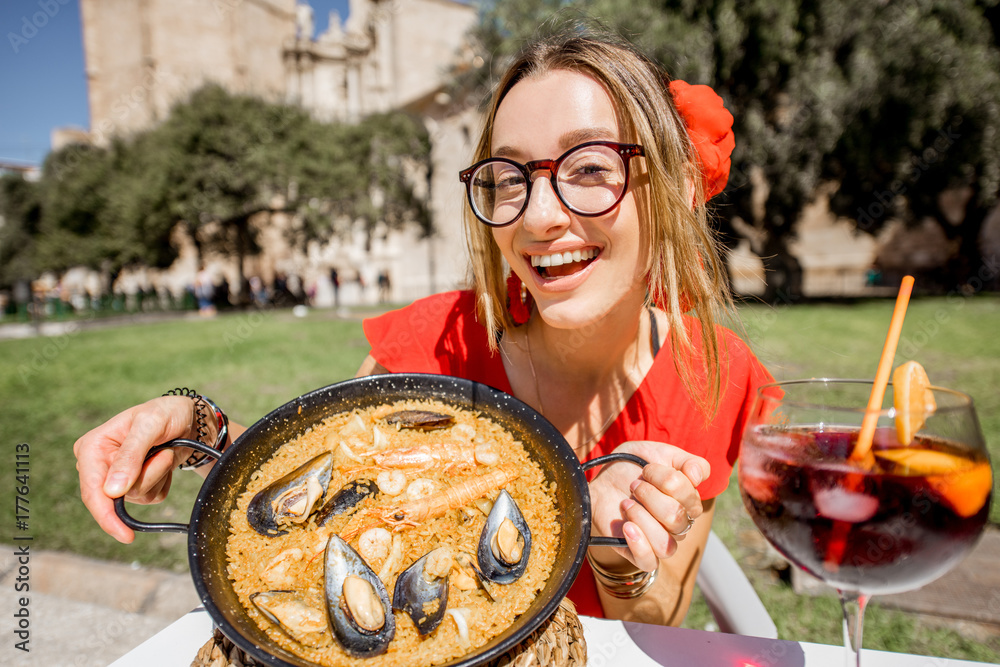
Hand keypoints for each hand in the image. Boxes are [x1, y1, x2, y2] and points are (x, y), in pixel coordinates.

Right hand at [73, 396, 195, 543]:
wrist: (190, 418)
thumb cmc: (167, 413)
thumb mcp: (149, 425)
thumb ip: (131, 455)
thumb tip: (112, 492)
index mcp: (91, 448)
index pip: (92, 490)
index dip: (105, 515)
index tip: (125, 534)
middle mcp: (98, 466)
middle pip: (116, 498)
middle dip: (147, 479)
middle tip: (164, 453)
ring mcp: (117, 478)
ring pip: (138, 497)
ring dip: (159, 475)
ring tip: (164, 450)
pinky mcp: (135, 486)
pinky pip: (152, 497)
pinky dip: (164, 480)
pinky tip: (165, 459)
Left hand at [588, 440, 709, 571]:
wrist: (602, 478)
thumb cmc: (633, 466)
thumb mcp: (659, 453)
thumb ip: (687, 461)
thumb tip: (698, 477)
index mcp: (688, 502)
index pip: (690, 497)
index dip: (665, 479)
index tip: (646, 468)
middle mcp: (679, 524)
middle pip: (676, 519)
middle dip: (650, 496)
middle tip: (634, 485)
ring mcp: (659, 540)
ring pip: (665, 544)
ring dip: (642, 518)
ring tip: (626, 504)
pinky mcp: (638, 552)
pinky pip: (649, 563)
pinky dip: (639, 545)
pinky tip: (627, 526)